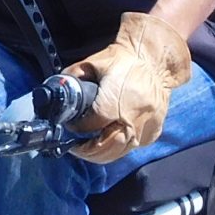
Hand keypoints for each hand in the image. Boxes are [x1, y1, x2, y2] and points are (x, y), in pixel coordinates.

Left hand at [68, 12, 190, 164]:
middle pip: (104, 147)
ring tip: (88, 149)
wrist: (156, 62)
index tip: (71, 126)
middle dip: (86, 150)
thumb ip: (74, 75)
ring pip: (118, 152)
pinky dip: (117, 149)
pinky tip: (107, 143)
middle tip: (75, 147)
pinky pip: (131, 148)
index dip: (77, 128)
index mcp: (115, 100)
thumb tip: (58, 86)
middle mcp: (132, 118)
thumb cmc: (126, 60)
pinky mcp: (152, 132)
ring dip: (100, 154)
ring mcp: (144, 128)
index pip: (90, 126)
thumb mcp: (95, 63)